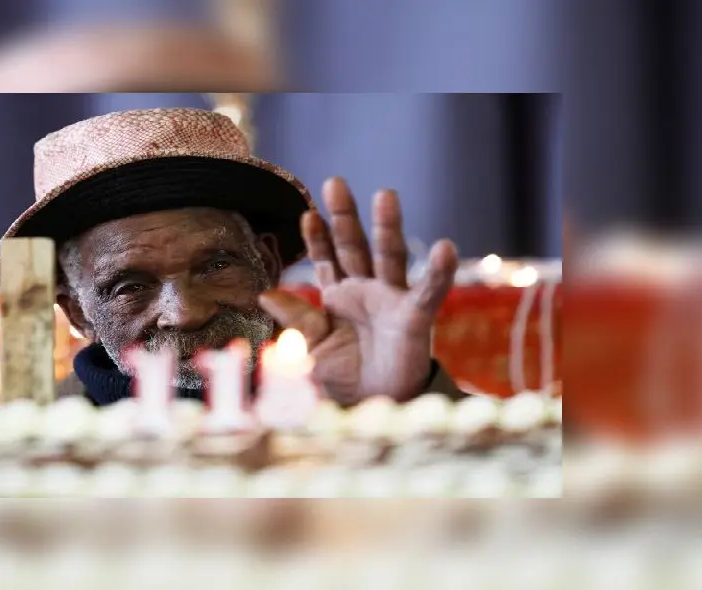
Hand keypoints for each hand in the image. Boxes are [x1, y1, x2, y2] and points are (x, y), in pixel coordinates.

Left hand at [258, 178, 458, 404]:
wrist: (376, 408)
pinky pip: (429, 292)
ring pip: (389, 256)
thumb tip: (265, 293)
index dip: (317, 237)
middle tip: (334, 183)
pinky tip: (445, 247)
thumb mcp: (311, 348)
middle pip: (354, 246)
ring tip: (384, 195)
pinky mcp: (415, 318)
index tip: (308, 213)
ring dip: (387, 226)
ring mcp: (391, 301)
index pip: (326, 259)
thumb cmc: (345, 378)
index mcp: (339, 297)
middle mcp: (366, 291)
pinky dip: (438, 271)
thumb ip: (296, 320)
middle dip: (344, 216)